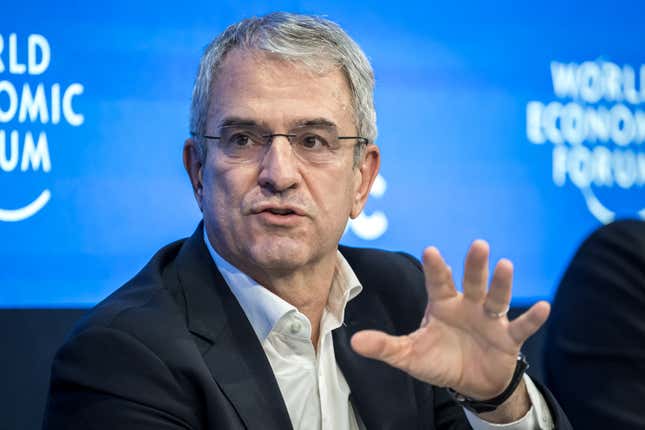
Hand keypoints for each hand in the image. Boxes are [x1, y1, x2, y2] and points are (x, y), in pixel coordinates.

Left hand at [351, 240, 549, 402]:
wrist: (471, 381)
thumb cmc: (439, 360)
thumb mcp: (410, 355)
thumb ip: (385, 346)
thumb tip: (353, 341)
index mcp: (443, 304)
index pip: (438, 282)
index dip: (435, 268)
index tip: (431, 250)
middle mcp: (468, 305)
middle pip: (472, 282)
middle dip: (475, 265)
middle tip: (478, 245)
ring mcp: (490, 319)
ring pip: (497, 298)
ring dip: (502, 283)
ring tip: (506, 265)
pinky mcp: (509, 337)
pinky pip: (522, 326)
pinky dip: (532, 318)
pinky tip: (544, 307)